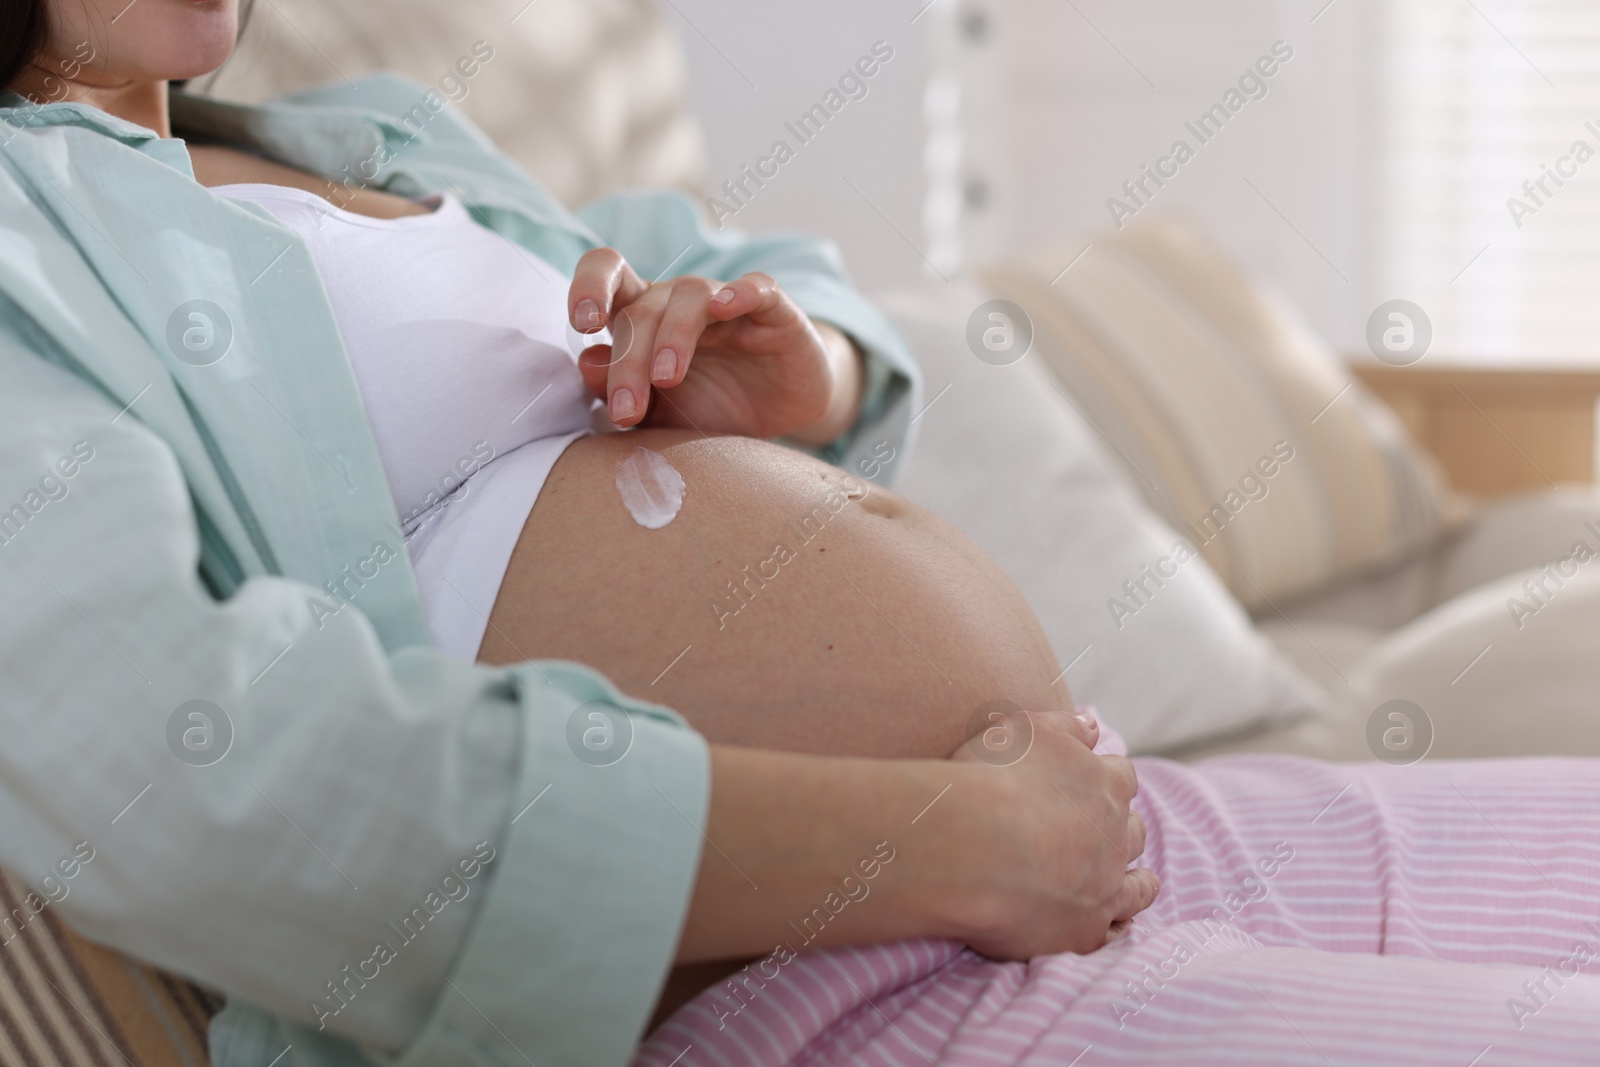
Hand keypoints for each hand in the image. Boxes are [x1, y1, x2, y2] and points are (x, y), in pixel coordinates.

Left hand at [567, 248, 861, 440]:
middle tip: (626, 412)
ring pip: (690, 295)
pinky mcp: (772, 310)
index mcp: (642, 318)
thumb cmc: (711, 408)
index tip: (581, 325)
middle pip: (641, 310)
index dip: (588, 287)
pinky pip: (756, 288)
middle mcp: (677, 301)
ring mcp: (725, 302)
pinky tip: (725, 308)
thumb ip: (618, 391)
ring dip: (672, 336)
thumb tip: (585, 361)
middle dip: (627, 361)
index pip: (607, 276)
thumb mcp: (658, 413)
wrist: (780, 416)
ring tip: (666, 379)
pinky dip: (740, 292)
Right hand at [947, 709, 1158, 957]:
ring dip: (1135, 879)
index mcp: (1105, 783)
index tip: (1093, 784)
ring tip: (1134, 880)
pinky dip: (1117, 924)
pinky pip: (1114, 930)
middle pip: (1131, 830)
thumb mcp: (1024, 729)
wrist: (970, 846)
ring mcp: (1105, 885)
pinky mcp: (1085, 930)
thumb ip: (1064, 725)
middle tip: (1100, 832)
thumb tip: (1092, 727)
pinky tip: (1116, 924)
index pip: (1120, 777)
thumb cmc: (990, 779)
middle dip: (1119, 828)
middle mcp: (1115, 834)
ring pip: (1137, 884)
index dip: (1105, 780)